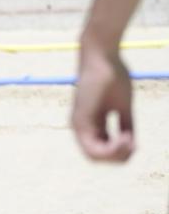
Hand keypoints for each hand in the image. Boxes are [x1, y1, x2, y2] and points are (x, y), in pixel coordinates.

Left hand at [71, 42, 134, 161]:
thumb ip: (125, 125)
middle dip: (119, 157)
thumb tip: (131, 145)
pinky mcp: (81, 119)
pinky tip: (124, 138)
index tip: (134, 141)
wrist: (103, 55)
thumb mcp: (123, 107)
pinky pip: (92, 149)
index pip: (101, 151)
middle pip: (98, 158)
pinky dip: (111, 150)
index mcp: (90, 123)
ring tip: (129, 140)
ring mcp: (78, 123)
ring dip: (116, 155)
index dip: (120, 153)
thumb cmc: (114, 76)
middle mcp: (81, 126)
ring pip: (94, 157)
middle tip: (133, 142)